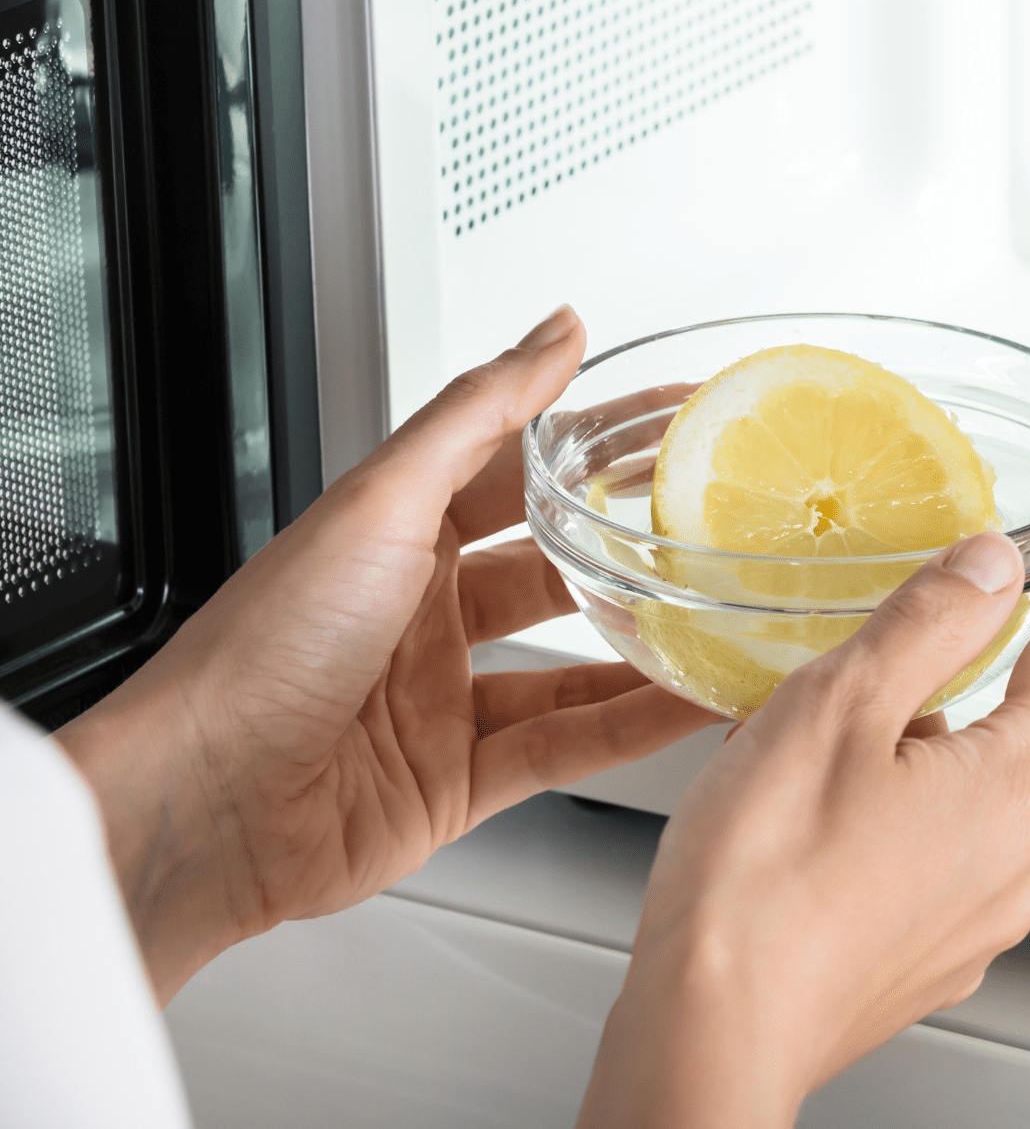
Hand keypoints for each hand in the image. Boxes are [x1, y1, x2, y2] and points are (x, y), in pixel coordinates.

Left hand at [58, 307, 718, 1000]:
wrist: (201, 800)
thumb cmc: (259, 645)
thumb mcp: (382, 501)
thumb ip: (478, 414)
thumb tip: (552, 332)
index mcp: (393, 536)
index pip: (517, 469)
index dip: (596, 442)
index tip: (673, 418)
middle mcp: (420, 614)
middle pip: (554, 569)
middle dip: (633, 548)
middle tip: (717, 524)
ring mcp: (443, 700)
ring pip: (576, 663)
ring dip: (648, 645)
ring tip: (724, 620)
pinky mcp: (460, 782)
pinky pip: (570, 744)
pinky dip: (637, 727)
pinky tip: (691, 706)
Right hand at [577, 528, 1029, 1128]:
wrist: (713, 1031)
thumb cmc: (765, 881)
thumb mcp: (842, 704)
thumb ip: (928, 622)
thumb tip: (990, 565)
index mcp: (1021, 783)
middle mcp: (1025, 858)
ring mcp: (985, 916)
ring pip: (1024, 800)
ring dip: (1005, 736)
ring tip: (944, 694)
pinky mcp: (936, 953)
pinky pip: (976, 853)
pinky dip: (957, 798)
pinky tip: (887, 788)